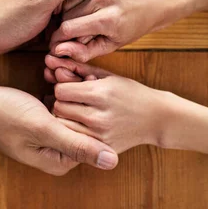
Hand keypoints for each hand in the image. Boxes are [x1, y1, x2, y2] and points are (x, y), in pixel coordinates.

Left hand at [0, 0, 111, 55]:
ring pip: (76, 20)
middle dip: (82, 27)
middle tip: (72, 46)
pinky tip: (61, 52)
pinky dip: (64, 41)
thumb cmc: (6, 15)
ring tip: (63, 51)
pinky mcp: (46, 20)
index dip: (93, 10)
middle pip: (85, 6)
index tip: (85, 31)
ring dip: (74, 36)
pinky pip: (64, 29)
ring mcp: (52, 4)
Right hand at [0, 84, 118, 174]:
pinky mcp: (45, 121)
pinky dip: (60, 89)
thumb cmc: (4, 116)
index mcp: (62, 160)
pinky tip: (52, 73)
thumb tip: (113, 162)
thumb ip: (78, 145)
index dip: (88, 109)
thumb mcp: (43, 129)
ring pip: (75, 110)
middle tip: (62, 78)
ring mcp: (51, 136)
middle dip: (78, 99)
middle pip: (85, 123)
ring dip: (70, 90)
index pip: (94, 135)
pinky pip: (63, 105)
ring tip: (55, 73)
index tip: (77, 88)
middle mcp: (59, 151)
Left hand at [44, 55, 181, 152]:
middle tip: (71, 102)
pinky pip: (75, 139)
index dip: (63, 88)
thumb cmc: (131, 93)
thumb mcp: (108, 77)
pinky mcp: (101, 147)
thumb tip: (51, 61)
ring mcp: (100, 135)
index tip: (70, 89)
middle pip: (59, 108)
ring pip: (63, 126)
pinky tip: (82, 125)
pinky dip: (74, 132)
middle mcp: (98, 115)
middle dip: (61, 103)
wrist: (156, 118)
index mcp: (101, 93)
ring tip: (75, 113)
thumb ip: (80, 69)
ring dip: (65, 118)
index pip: (61, 91)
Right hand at [49, 0, 189, 61]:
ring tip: (76, 18)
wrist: (150, 2)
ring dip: (66, 11)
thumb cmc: (129, 27)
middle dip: (64, 25)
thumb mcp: (111, 45)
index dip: (58, 38)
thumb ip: (84, 51)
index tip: (56, 44)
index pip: (69, 29)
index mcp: (109, 19)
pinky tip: (79, 5)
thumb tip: (59, 50)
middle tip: (69, 32)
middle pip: (66, 14)